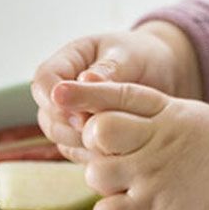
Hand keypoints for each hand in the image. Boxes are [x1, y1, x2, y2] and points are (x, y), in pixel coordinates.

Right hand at [31, 24, 197, 163]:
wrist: (163, 71)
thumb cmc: (145, 55)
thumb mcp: (128, 56)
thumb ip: (107, 70)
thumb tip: (84, 82)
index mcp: (69, 60)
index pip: (44, 80)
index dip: (54, 98)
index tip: (78, 110)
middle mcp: (63, 90)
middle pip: (48, 114)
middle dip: (68, 125)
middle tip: (96, 130)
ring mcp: (71, 114)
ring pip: (60, 137)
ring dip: (80, 142)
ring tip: (110, 141)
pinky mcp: (84, 135)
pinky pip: (78, 151)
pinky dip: (92, 154)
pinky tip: (115, 152)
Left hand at [50, 79, 208, 209]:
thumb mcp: (200, 118)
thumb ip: (165, 114)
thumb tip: (137, 113)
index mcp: (170, 114)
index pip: (120, 95)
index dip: (86, 92)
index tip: (59, 91)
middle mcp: (156, 142)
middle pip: (99, 130)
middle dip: (92, 138)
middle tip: (106, 149)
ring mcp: (152, 176)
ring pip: (96, 172)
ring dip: (102, 177)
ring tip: (122, 182)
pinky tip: (125, 208)